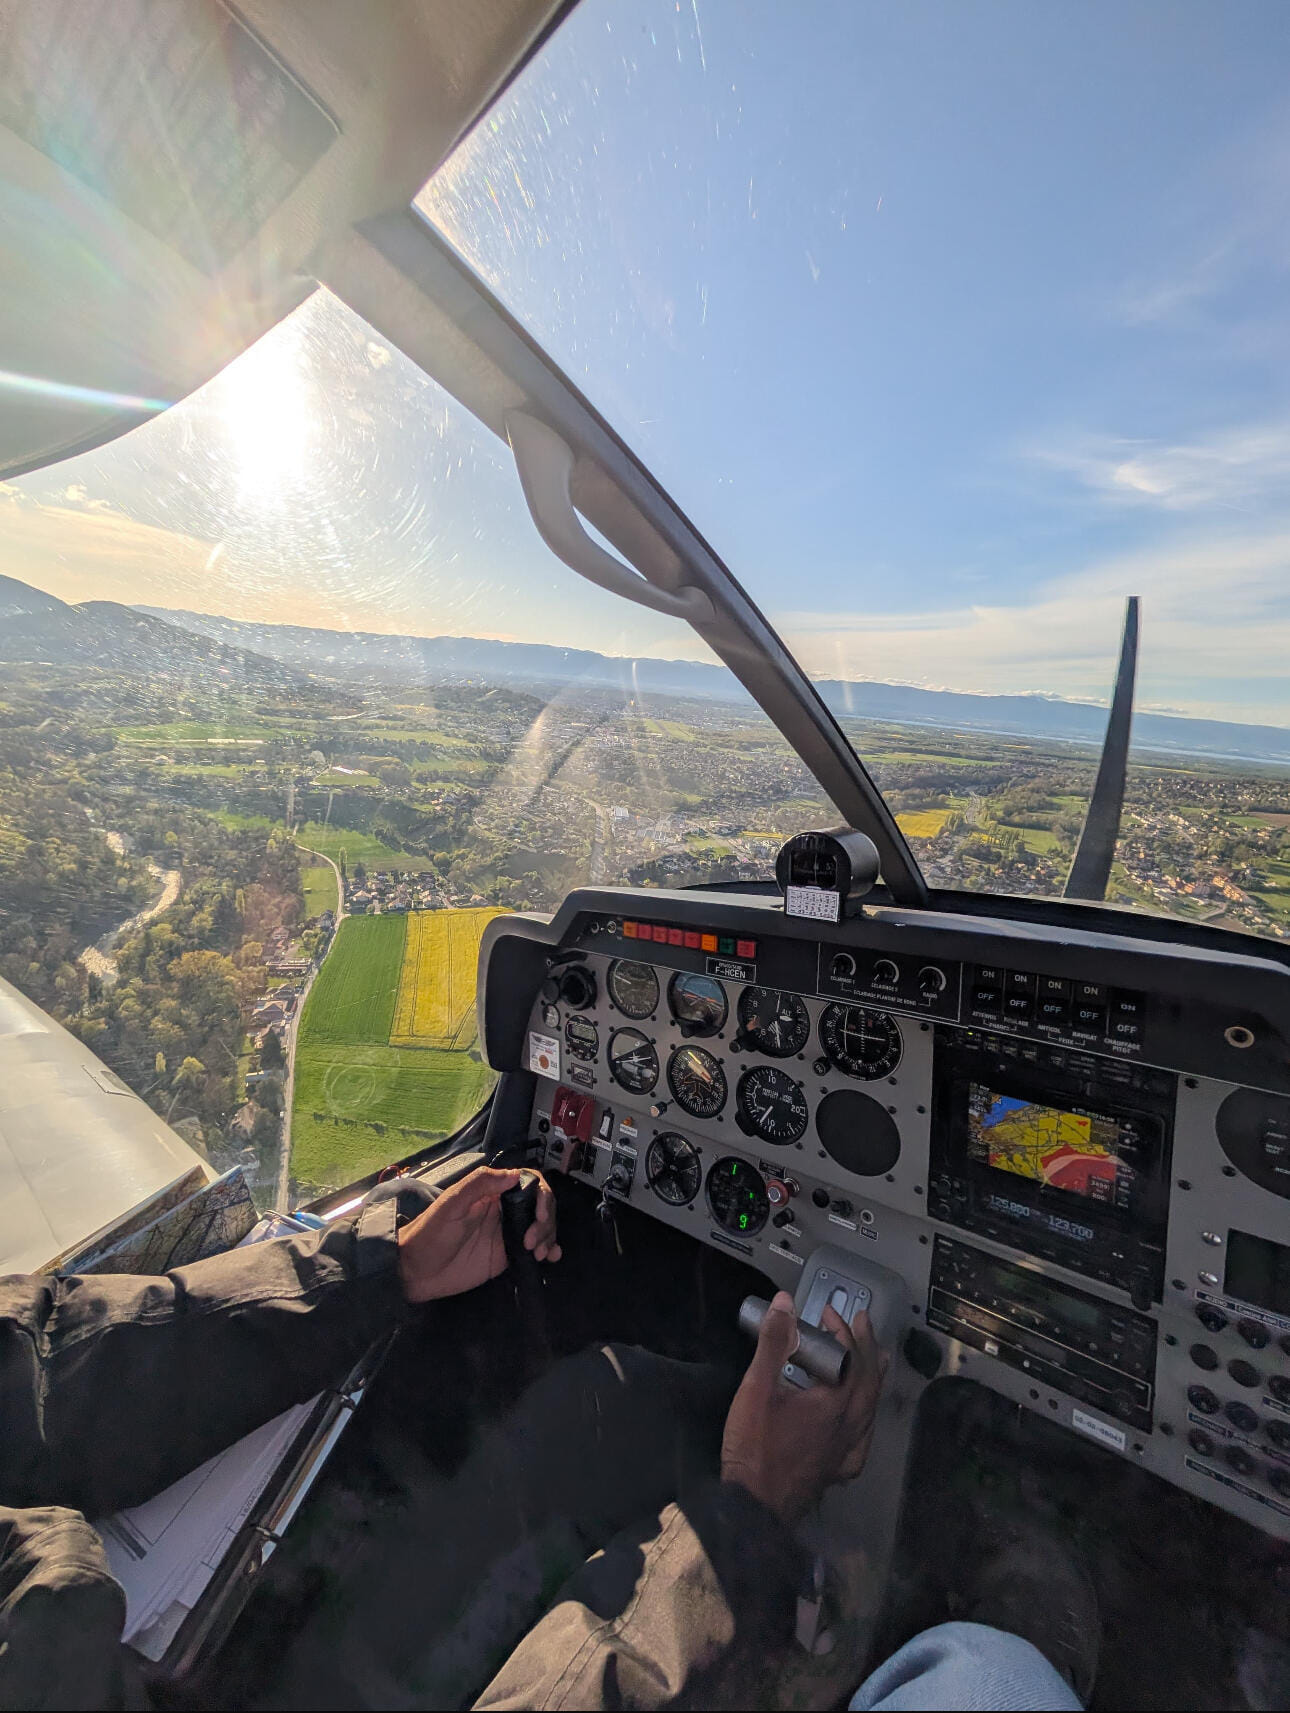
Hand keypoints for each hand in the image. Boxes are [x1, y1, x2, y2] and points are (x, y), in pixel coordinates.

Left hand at [396, 1167, 560, 1303]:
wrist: (414, 1272)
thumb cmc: (428, 1234)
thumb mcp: (450, 1204)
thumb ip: (479, 1185)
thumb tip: (513, 1175)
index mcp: (491, 1194)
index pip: (527, 1183)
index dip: (541, 1196)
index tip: (539, 1215)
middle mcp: (502, 1211)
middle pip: (539, 1206)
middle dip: (545, 1221)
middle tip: (532, 1242)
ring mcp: (506, 1234)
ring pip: (541, 1228)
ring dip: (548, 1236)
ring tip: (538, 1253)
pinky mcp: (506, 1257)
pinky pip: (533, 1250)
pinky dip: (548, 1250)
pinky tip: (550, 1256)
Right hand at [721, 1290, 887, 1524]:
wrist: (754, 1506)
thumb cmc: (754, 1445)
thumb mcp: (757, 1388)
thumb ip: (773, 1343)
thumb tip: (785, 1302)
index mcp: (835, 1403)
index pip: (850, 1357)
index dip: (842, 1330)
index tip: (828, 1312)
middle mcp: (850, 1426)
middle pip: (870, 1380)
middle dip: (866, 1347)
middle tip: (862, 1323)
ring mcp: (847, 1451)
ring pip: (871, 1409)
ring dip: (873, 1379)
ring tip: (877, 1361)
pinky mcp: (839, 1470)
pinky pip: (864, 1438)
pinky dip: (866, 1419)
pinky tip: (861, 1421)